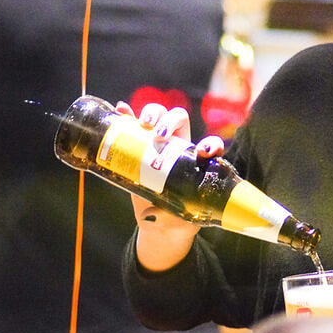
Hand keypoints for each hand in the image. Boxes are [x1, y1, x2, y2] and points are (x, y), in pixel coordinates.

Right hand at [115, 101, 225, 271]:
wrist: (158, 222)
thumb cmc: (176, 219)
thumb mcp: (176, 220)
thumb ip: (166, 218)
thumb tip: (149, 215)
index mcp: (197, 162)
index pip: (210, 145)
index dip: (211, 144)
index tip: (204, 152)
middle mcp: (179, 146)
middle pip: (179, 120)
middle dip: (170, 121)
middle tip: (159, 136)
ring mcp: (157, 142)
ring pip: (159, 116)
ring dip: (152, 113)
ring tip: (143, 124)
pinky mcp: (138, 144)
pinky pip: (132, 124)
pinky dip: (127, 114)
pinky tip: (122, 110)